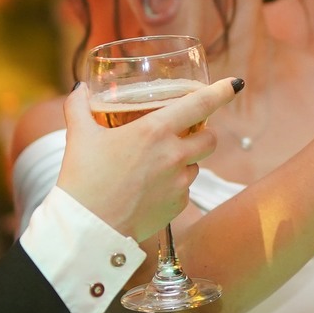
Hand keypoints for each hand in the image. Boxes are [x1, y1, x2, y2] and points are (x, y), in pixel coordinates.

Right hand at [56, 79, 241, 240]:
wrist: (89, 228)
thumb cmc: (83, 179)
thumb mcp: (79, 135)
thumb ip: (80, 107)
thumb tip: (80, 89)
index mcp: (154, 130)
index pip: (200, 104)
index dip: (221, 91)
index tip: (234, 84)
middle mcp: (174, 155)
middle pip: (210, 137)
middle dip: (202, 132)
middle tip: (185, 132)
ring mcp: (179, 182)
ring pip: (196, 165)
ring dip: (185, 161)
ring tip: (157, 164)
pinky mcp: (178, 206)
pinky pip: (185, 189)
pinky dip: (174, 186)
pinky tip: (150, 189)